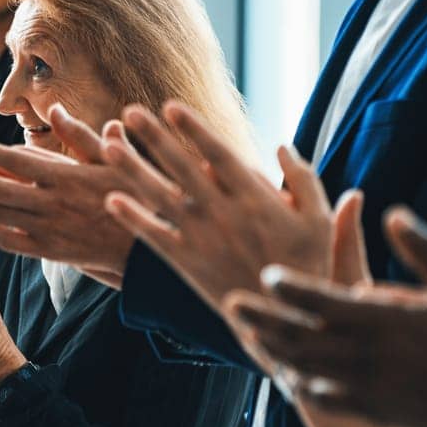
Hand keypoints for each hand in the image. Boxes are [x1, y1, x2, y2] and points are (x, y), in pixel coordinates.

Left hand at [0, 106, 134, 285]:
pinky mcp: (49, 252)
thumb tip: (56, 110)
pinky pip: (10, 241)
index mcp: (66, 176)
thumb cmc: (132, 196)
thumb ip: (80, 136)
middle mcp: (52, 203)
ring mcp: (48, 229)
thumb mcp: (113, 161)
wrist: (145, 246)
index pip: (17, 160)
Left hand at [100, 101, 332, 320]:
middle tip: (130, 111)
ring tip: (108, 144)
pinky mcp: (187, 263)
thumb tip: (282, 146)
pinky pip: (154, 237)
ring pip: (160, 196)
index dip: (194, 129)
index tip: (171, 105)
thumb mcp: (319, 220)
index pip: (218, 154)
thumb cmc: (308, 266)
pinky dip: (133, 218)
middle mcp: (223, 214)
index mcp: (255, 199)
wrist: (285, 321)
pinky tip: (111, 199)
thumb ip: (303, 180)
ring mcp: (202, 239)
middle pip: (181, 167)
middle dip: (154, 138)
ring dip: (132, 169)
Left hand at [228, 206, 426, 426]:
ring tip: (248, 334)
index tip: (266, 275)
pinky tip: (286, 378)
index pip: (326, 301)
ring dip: (273, 349)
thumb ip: (424, 251)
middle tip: (229, 304)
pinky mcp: (371, 409)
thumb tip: (394, 213)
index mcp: (385, 321)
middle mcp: (367, 354)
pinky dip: (301, 387)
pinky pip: (326, 400)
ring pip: (306, 366)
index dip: (293, 288)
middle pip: (301, 336)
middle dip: (263, 319)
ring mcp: (366, 385)